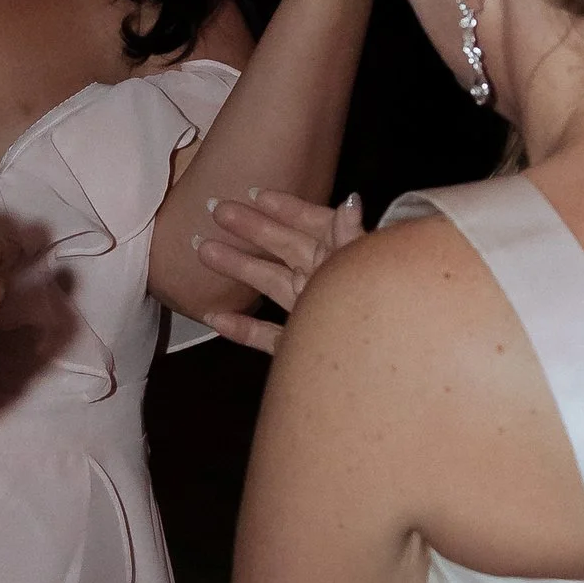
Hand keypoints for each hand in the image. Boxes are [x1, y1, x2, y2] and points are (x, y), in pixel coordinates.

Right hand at [190, 184, 364, 355]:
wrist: (381, 387)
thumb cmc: (378, 319)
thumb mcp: (361, 271)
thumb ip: (352, 240)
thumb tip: (349, 201)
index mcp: (345, 262)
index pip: (316, 226)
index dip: (288, 209)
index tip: (257, 195)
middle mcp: (327, 284)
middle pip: (287, 249)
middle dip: (252, 229)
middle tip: (217, 210)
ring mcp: (313, 317)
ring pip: (271, 285)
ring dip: (238, 267)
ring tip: (203, 250)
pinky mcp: (300, 350)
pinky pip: (267, 336)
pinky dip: (242, 328)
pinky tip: (215, 318)